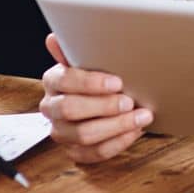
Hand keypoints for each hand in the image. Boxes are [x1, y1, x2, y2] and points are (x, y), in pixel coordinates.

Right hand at [39, 34, 152, 162]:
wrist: (101, 100)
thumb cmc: (95, 77)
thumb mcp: (88, 60)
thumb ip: (74, 50)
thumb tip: (55, 39)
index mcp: (53, 81)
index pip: (65, 81)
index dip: (91, 82)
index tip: (117, 82)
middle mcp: (52, 108)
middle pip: (70, 110)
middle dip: (104, 106)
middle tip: (129, 101)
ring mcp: (61, 132)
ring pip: (84, 135)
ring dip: (116, 126)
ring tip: (141, 117)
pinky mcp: (74, 151)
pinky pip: (93, 154)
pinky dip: (117, 143)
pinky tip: (134, 131)